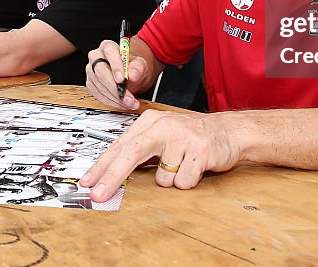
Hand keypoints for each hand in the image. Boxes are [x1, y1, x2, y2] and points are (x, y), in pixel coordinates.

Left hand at [79, 109, 242, 201]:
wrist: (228, 131)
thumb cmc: (190, 136)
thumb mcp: (162, 134)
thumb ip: (140, 149)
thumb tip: (111, 173)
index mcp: (151, 121)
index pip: (120, 145)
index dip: (102, 166)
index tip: (88, 182)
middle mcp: (165, 126)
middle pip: (131, 153)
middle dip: (112, 178)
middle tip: (98, 196)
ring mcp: (183, 137)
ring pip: (162, 178)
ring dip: (171, 180)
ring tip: (182, 165)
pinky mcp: (200, 151)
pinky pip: (183, 182)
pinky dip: (188, 181)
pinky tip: (195, 167)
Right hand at [85, 40, 146, 110]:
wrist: (130, 75)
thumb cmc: (133, 66)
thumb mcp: (140, 64)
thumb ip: (138, 68)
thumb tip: (132, 75)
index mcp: (108, 46)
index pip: (109, 52)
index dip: (115, 66)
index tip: (122, 80)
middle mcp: (96, 57)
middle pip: (101, 71)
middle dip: (115, 88)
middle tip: (128, 98)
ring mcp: (92, 71)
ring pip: (100, 86)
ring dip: (115, 98)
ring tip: (130, 103)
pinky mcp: (91, 84)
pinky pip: (99, 95)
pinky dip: (111, 102)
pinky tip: (121, 104)